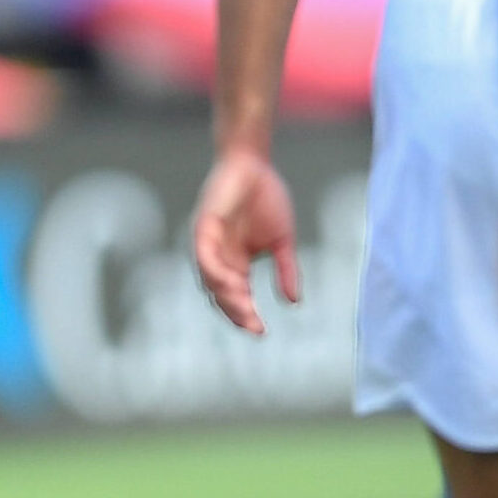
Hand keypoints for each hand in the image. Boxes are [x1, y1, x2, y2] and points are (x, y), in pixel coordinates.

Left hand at [191, 149, 300, 334]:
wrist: (254, 166)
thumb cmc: (265, 200)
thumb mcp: (282, 241)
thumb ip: (286, 270)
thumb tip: (295, 302)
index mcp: (234, 263)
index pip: (236, 297)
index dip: (245, 314)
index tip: (261, 332)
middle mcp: (218, 258)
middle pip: (221, 294)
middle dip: (237, 312)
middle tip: (254, 327)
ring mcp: (208, 244)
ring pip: (210, 280)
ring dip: (226, 297)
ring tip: (245, 310)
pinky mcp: (203, 228)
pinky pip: (205, 256)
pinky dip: (216, 271)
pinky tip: (232, 283)